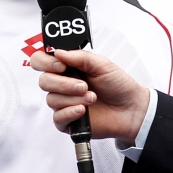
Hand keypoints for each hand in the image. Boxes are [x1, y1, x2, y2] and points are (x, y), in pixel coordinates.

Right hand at [31, 49, 150, 144]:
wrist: (130, 109)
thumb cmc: (118, 85)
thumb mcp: (102, 64)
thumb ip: (80, 57)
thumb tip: (58, 52)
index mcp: (68, 67)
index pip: (42, 61)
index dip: (45, 62)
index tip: (61, 65)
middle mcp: (63, 84)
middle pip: (44, 81)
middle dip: (63, 83)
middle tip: (83, 86)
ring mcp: (64, 103)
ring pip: (52, 99)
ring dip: (73, 98)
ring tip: (92, 98)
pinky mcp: (67, 121)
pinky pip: (57, 117)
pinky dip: (70, 112)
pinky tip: (83, 110)